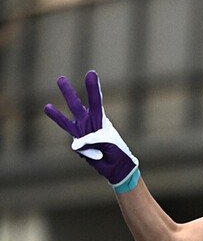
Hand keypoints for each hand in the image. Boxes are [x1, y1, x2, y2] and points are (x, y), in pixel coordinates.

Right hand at [44, 70, 138, 187]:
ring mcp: (82, 133)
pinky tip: (90, 150)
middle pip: (77, 106)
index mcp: (101, 119)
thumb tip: (75, 143)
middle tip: (60, 79)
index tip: (91, 73)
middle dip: (68, 93)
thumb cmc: (118, 152)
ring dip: (56, 115)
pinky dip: (82, 148)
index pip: (96, 101)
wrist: (117, 167)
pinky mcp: (78, 144)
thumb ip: (94, 140)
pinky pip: (76, 144)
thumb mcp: (110, 144)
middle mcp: (89, 123)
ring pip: (67, 122)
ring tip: (46, 106)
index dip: (93, 88)